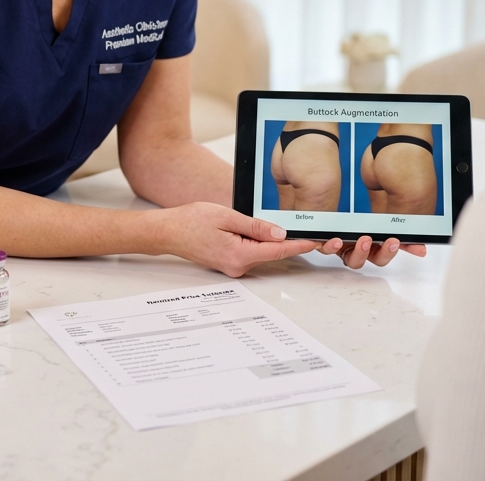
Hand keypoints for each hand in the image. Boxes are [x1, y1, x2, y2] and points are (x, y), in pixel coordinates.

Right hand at [156, 202, 322, 276]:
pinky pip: (250, 252)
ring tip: (267, 225)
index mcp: (239, 255)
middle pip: (271, 253)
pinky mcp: (229, 263)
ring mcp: (233, 267)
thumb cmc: (192, 221)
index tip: (315, 241)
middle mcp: (238, 266)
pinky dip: (256, 242)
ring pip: (260, 252)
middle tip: (304, 229)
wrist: (168, 232)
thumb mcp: (227, 216)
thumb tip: (280, 233)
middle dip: (286, 240)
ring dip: (268, 240)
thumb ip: (256, 226)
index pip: (277, 250)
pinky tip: (252, 231)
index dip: (298, 244)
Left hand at [322, 235, 426, 268]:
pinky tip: (334, 238)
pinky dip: (328, 245)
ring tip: (359, 239)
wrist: (322, 218)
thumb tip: (421, 248)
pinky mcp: (323, 243)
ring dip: (356, 251)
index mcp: (368, 249)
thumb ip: (398, 239)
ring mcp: (339, 249)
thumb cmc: (352, 226)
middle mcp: (354, 252)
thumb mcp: (376, 229)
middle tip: (380, 240)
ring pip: (347, 258)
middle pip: (366, 261)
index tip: (399, 241)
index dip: (391, 252)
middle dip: (375, 252)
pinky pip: (325, 248)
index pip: (383, 256)